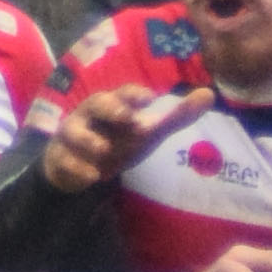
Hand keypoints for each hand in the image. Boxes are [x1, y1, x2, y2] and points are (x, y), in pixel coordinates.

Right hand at [41, 87, 205, 192]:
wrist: (82, 165)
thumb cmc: (118, 140)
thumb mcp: (147, 132)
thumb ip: (176, 117)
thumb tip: (210, 94)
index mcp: (114, 104)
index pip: (124, 94)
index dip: (134, 95)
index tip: (149, 98)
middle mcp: (91, 115)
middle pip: (96, 104)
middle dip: (110, 109)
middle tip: (126, 117)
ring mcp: (73, 136)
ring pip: (74, 132)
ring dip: (89, 140)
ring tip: (103, 149)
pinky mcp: (61, 158)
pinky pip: (66, 162)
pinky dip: (78, 169)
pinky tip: (92, 177)